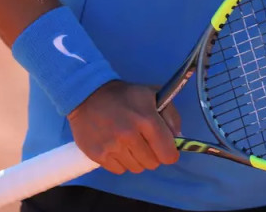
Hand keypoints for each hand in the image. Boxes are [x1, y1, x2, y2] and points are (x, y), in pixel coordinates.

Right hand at [66, 81, 181, 174]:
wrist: (87, 95)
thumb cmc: (124, 95)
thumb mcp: (153, 95)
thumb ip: (171, 115)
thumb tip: (178, 138)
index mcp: (147, 120)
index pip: (168, 154)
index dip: (169, 152)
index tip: (164, 146)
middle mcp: (130, 135)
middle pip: (152, 164)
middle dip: (152, 154)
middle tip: (144, 141)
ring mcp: (113, 147)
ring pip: (136, 168)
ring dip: (136, 158)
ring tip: (128, 142)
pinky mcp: (98, 155)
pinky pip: (119, 170)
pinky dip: (121, 162)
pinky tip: (116, 146)